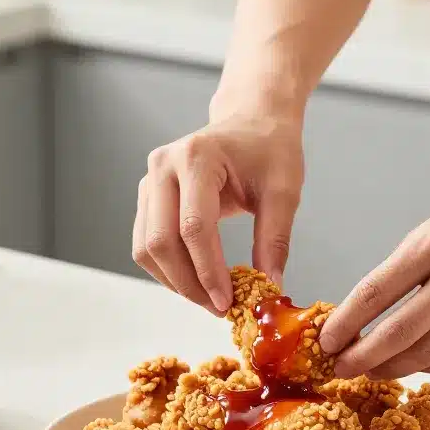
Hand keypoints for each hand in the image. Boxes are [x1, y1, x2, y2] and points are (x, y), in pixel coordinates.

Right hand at [133, 109, 304, 314]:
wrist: (252, 122)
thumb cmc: (269, 149)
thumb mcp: (284, 191)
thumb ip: (275, 238)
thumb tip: (269, 285)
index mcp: (197, 157)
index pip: (194, 227)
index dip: (208, 271)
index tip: (228, 302)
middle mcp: (163, 166)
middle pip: (160, 241)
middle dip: (189, 283)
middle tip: (219, 308)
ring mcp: (149, 181)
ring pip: (146, 247)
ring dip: (175, 281)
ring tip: (209, 298)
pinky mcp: (147, 197)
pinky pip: (145, 244)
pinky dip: (168, 270)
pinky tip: (196, 281)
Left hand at [320, 171, 429, 378]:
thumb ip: (405, 269)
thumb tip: (365, 315)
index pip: (374, 292)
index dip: (344, 323)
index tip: (324, 341)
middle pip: (397, 332)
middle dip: (362, 357)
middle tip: (340, 369)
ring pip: (427, 353)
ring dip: (393, 367)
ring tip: (372, 371)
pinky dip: (428, 364)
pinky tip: (410, 364)